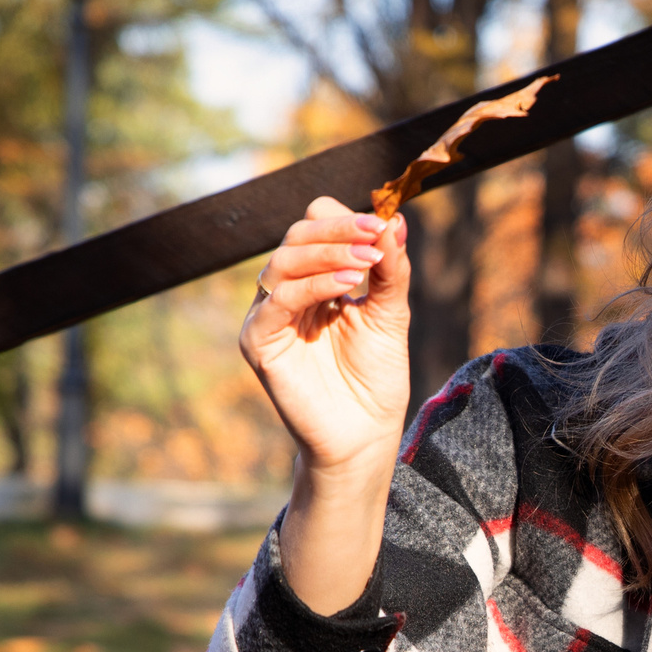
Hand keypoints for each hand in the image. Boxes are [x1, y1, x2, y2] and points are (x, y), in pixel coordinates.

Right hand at [238, 198, 414, 477]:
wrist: (364, 434)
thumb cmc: (375, 377)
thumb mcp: (390, 314)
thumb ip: (391, 268)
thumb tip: (394, 218)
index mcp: (314, 280)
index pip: (314, 227)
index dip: (344, 220)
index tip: (381, 225)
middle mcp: (287, 292)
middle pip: (297, 236)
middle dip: (338, 231)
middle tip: (374, 235)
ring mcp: (269, 315)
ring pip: (284, 261)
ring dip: (328, 253)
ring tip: (366, 262)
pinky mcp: (258, 341)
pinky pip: (277, 300)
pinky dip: (312, 285)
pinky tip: (347, 286)